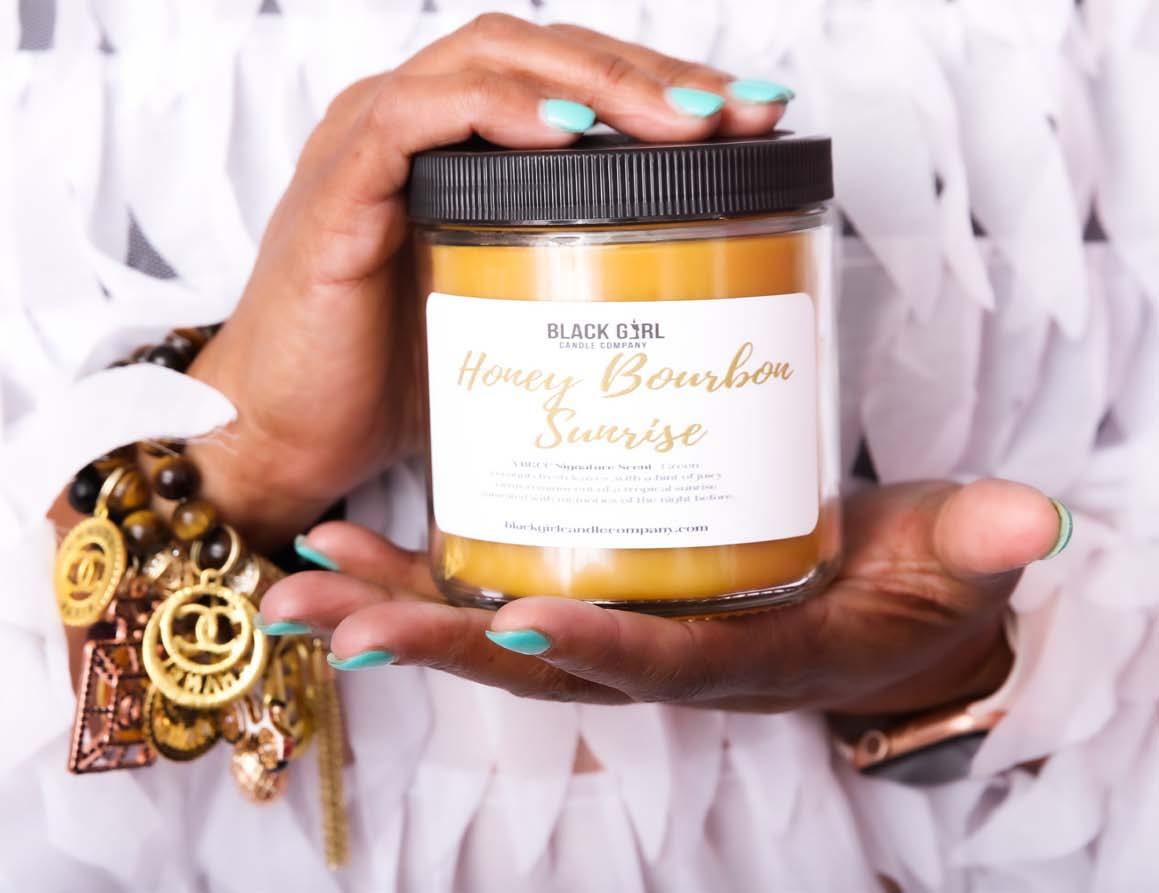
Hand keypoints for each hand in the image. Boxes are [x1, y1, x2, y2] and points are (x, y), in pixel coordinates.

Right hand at [185, 15, 790, 548]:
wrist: (287, 437)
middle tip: (739, 111)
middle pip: (542, 52)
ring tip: (679, 123)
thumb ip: (571, 278)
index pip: (568, 77)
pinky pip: (410, 122)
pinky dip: (488, 112)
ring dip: (592, 82)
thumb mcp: (507, 316)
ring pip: (485, 62)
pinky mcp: (336, 193)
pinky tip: (562, 134)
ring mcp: (369, 148)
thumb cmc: (392, 379)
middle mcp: (411, 126)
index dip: (662, 85)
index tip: (754, 115)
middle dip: (651, 75)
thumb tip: (685, 296)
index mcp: (455, 147)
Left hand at [258, 479, 1069, 714]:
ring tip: (304, 578)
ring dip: (394, 607)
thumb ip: (974, 544)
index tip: (517, 619)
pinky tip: (354, 540)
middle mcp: (661, 655)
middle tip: (333, 621)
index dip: (594, 646)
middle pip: (536, 662)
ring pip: (492, 633)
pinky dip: (419, 572)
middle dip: (434, 644)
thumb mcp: (947, 565)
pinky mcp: (597, 592)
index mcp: (743, 658)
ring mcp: (617, 628)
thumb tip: (1032, 521)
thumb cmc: (907, 590)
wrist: (875, 608)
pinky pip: (493, 591)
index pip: (661, 663)